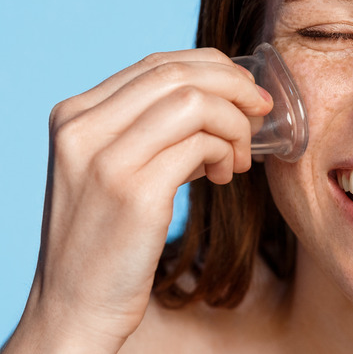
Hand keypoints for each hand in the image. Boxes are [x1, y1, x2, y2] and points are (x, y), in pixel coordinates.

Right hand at [7, 48, 270, 352]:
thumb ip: (152, 131)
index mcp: (75, 115)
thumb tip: (219, 104)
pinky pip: (201, 145)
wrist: (75, 304)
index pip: (156, 63)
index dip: (213, 68)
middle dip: (234, 87)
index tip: (245, 90)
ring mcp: (105, 158)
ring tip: (240, 158)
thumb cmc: (106, 237)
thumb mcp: (115, 169)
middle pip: (178, 73)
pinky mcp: (134, 192)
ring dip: (235, 124)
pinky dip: (227, 152)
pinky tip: (226, 176)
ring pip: (194, 103)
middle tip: (261, 113)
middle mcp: (83, 127)